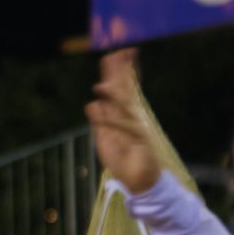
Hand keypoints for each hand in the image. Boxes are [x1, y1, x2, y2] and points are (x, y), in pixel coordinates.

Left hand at [85, 48, 160, 194]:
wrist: (140, 181)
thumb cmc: (123, 160)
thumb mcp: (105, 140)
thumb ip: (100, 122)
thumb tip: (93, 104)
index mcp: (124, 116)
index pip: (121, 90)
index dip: (118, 73)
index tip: (114, 56)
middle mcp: (132, 117)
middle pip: (126, 90)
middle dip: (121, 72)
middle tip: (119, 53)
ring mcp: (137, 127)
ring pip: (125, 105)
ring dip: (114, 94)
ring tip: (101, 84)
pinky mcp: (140, 139)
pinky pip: (123, 127)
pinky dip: (111, 120)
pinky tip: (100, 108)